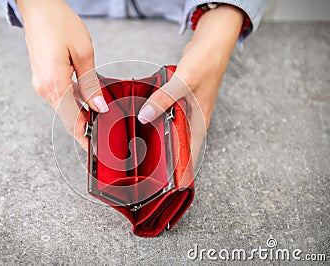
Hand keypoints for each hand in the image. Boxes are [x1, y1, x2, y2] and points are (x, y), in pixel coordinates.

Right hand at [17, 0, 108, 147]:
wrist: (38, 8)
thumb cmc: (58, 23)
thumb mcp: (83, 53)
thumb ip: (90, 84)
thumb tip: (99, 106)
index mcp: (54, 85)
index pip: (72, 121)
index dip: (85, 137)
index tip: (95, 150)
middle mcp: (44, 88)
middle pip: (67, 118)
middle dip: (85, 128)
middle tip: (102, 136)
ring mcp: (41, 84)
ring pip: (64, 109)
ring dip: (79, 115)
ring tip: (98, 120)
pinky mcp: (42, 78)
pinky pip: (59, 98)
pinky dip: (73, 104)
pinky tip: (85, 102)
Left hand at [137, 5, 243, 160]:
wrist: (212, 43)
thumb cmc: (207, 63)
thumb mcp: (184, 82)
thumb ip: (164, 100)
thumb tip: (146, 116)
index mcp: (200, 121)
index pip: (191, 153)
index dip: (182, 169)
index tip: (173, 185)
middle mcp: (194, 119)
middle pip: (181, 145)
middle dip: (169, 159)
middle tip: (152, 171)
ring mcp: (188, 110)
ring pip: (174, 131)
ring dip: (163, 139)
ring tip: (147, 151)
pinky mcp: (182, 100)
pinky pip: (170, 116)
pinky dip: (160, 120)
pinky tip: (147, 121)